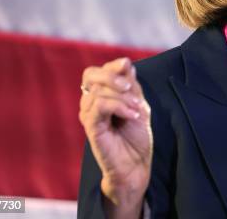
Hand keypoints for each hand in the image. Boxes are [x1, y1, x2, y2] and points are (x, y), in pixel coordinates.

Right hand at [79, 57, 152, 210]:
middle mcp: (90, 102)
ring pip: (99, 90)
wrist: (135, 164)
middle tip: (130, 87)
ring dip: (123, 96)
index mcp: (100, 94)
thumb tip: (126, 63)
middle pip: (90, 74)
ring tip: (136, 109)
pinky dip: (119, 106)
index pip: (98, 71)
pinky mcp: (89, 126)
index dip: (112, 65)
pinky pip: (100, 105)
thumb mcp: (138, 104)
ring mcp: (88, 114)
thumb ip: (131, 85)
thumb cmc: (136, 135)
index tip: (127, 65)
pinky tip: (132, 115)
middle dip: (112, 75)